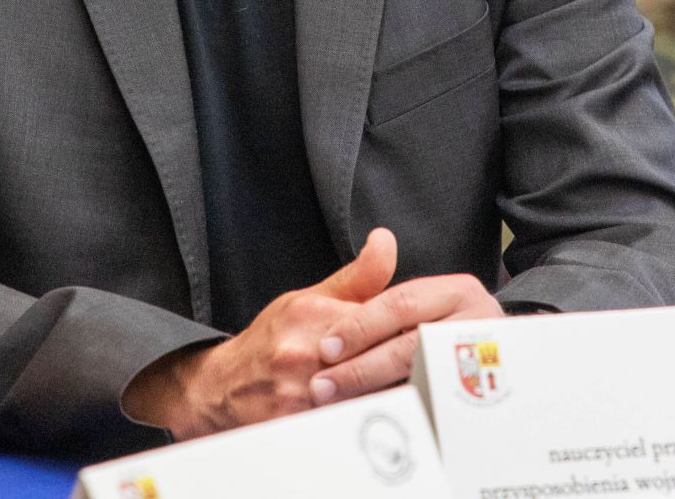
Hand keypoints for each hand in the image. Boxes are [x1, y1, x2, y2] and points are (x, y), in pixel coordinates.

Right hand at [123, 229, 499, 439]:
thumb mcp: (307, 298)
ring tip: (438, 404)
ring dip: (399, 402)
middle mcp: (305, 353)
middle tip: (455, 375)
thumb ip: (357, 278)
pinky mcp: (295, 426)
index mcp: (313, 316)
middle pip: (375, 364)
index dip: (414, 332)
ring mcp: (299, 394)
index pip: (376, 321)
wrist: (220, 388)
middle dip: (413, 369)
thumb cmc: (269, 341)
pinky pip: (343, 429)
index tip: (446, 337)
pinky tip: (401, 433)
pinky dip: (370, 430)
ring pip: (364, 400)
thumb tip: (386, 240)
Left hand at [309, 256, 500, 405]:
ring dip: (377, 397)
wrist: (511, 362)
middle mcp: (476, 322)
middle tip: (323, 387)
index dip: (359, 326)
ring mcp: (486, 364)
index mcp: (457, 291)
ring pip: (423, 382)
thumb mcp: (419, 299)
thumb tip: (379, 238)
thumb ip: (386, 279)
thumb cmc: (445, 326)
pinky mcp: (485, 401)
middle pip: (411, 345)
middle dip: (361, 368)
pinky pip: (438, 410)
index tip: (326, 348)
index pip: (400, 304)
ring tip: (341, 409)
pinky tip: (375, 423)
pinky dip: (404, 416)